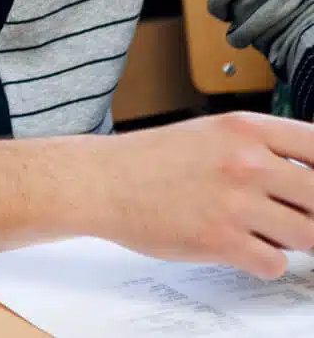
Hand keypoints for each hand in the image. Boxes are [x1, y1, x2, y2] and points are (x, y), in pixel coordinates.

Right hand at [88, 112, 313, 278]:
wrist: (100, 181)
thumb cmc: (149, 160)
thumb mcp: (210, 133)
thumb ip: (259, 147)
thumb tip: (307, 176)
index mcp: (245, 129)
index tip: (312, 189)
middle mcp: (246, 162)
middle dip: (310, 213)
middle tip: (290, 216)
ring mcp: (235, 202)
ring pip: (307, 236)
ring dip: (290, 240)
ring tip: (263, 232)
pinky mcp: (221, 240)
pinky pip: (275, 264)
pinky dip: (264, 262)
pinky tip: (243, 248)